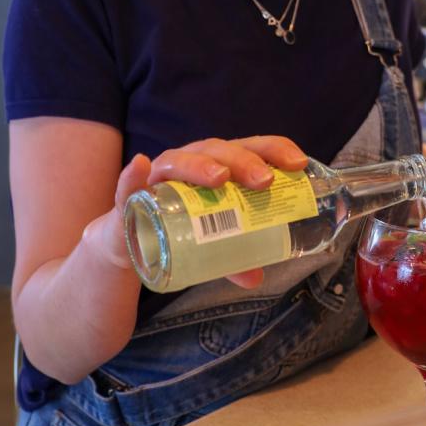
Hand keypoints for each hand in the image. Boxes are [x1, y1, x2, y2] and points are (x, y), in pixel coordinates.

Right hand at [105, 135, 309, 289]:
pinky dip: (132, 175)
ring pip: (178, 161)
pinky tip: (141, 166)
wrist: (130, 241)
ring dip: (198, 165)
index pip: (248, 148)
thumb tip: (256, 277)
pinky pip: (127, 184)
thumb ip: (233, 256)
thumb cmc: (179, 229)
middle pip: (216, 150)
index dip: (273, 149)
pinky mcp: (129, 196)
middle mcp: (188, 163)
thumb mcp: (212, 244)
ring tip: (218, 177)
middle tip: (263, 181)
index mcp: (215, 167)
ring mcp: (158, 177)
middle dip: (242, 161)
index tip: (297, 162)